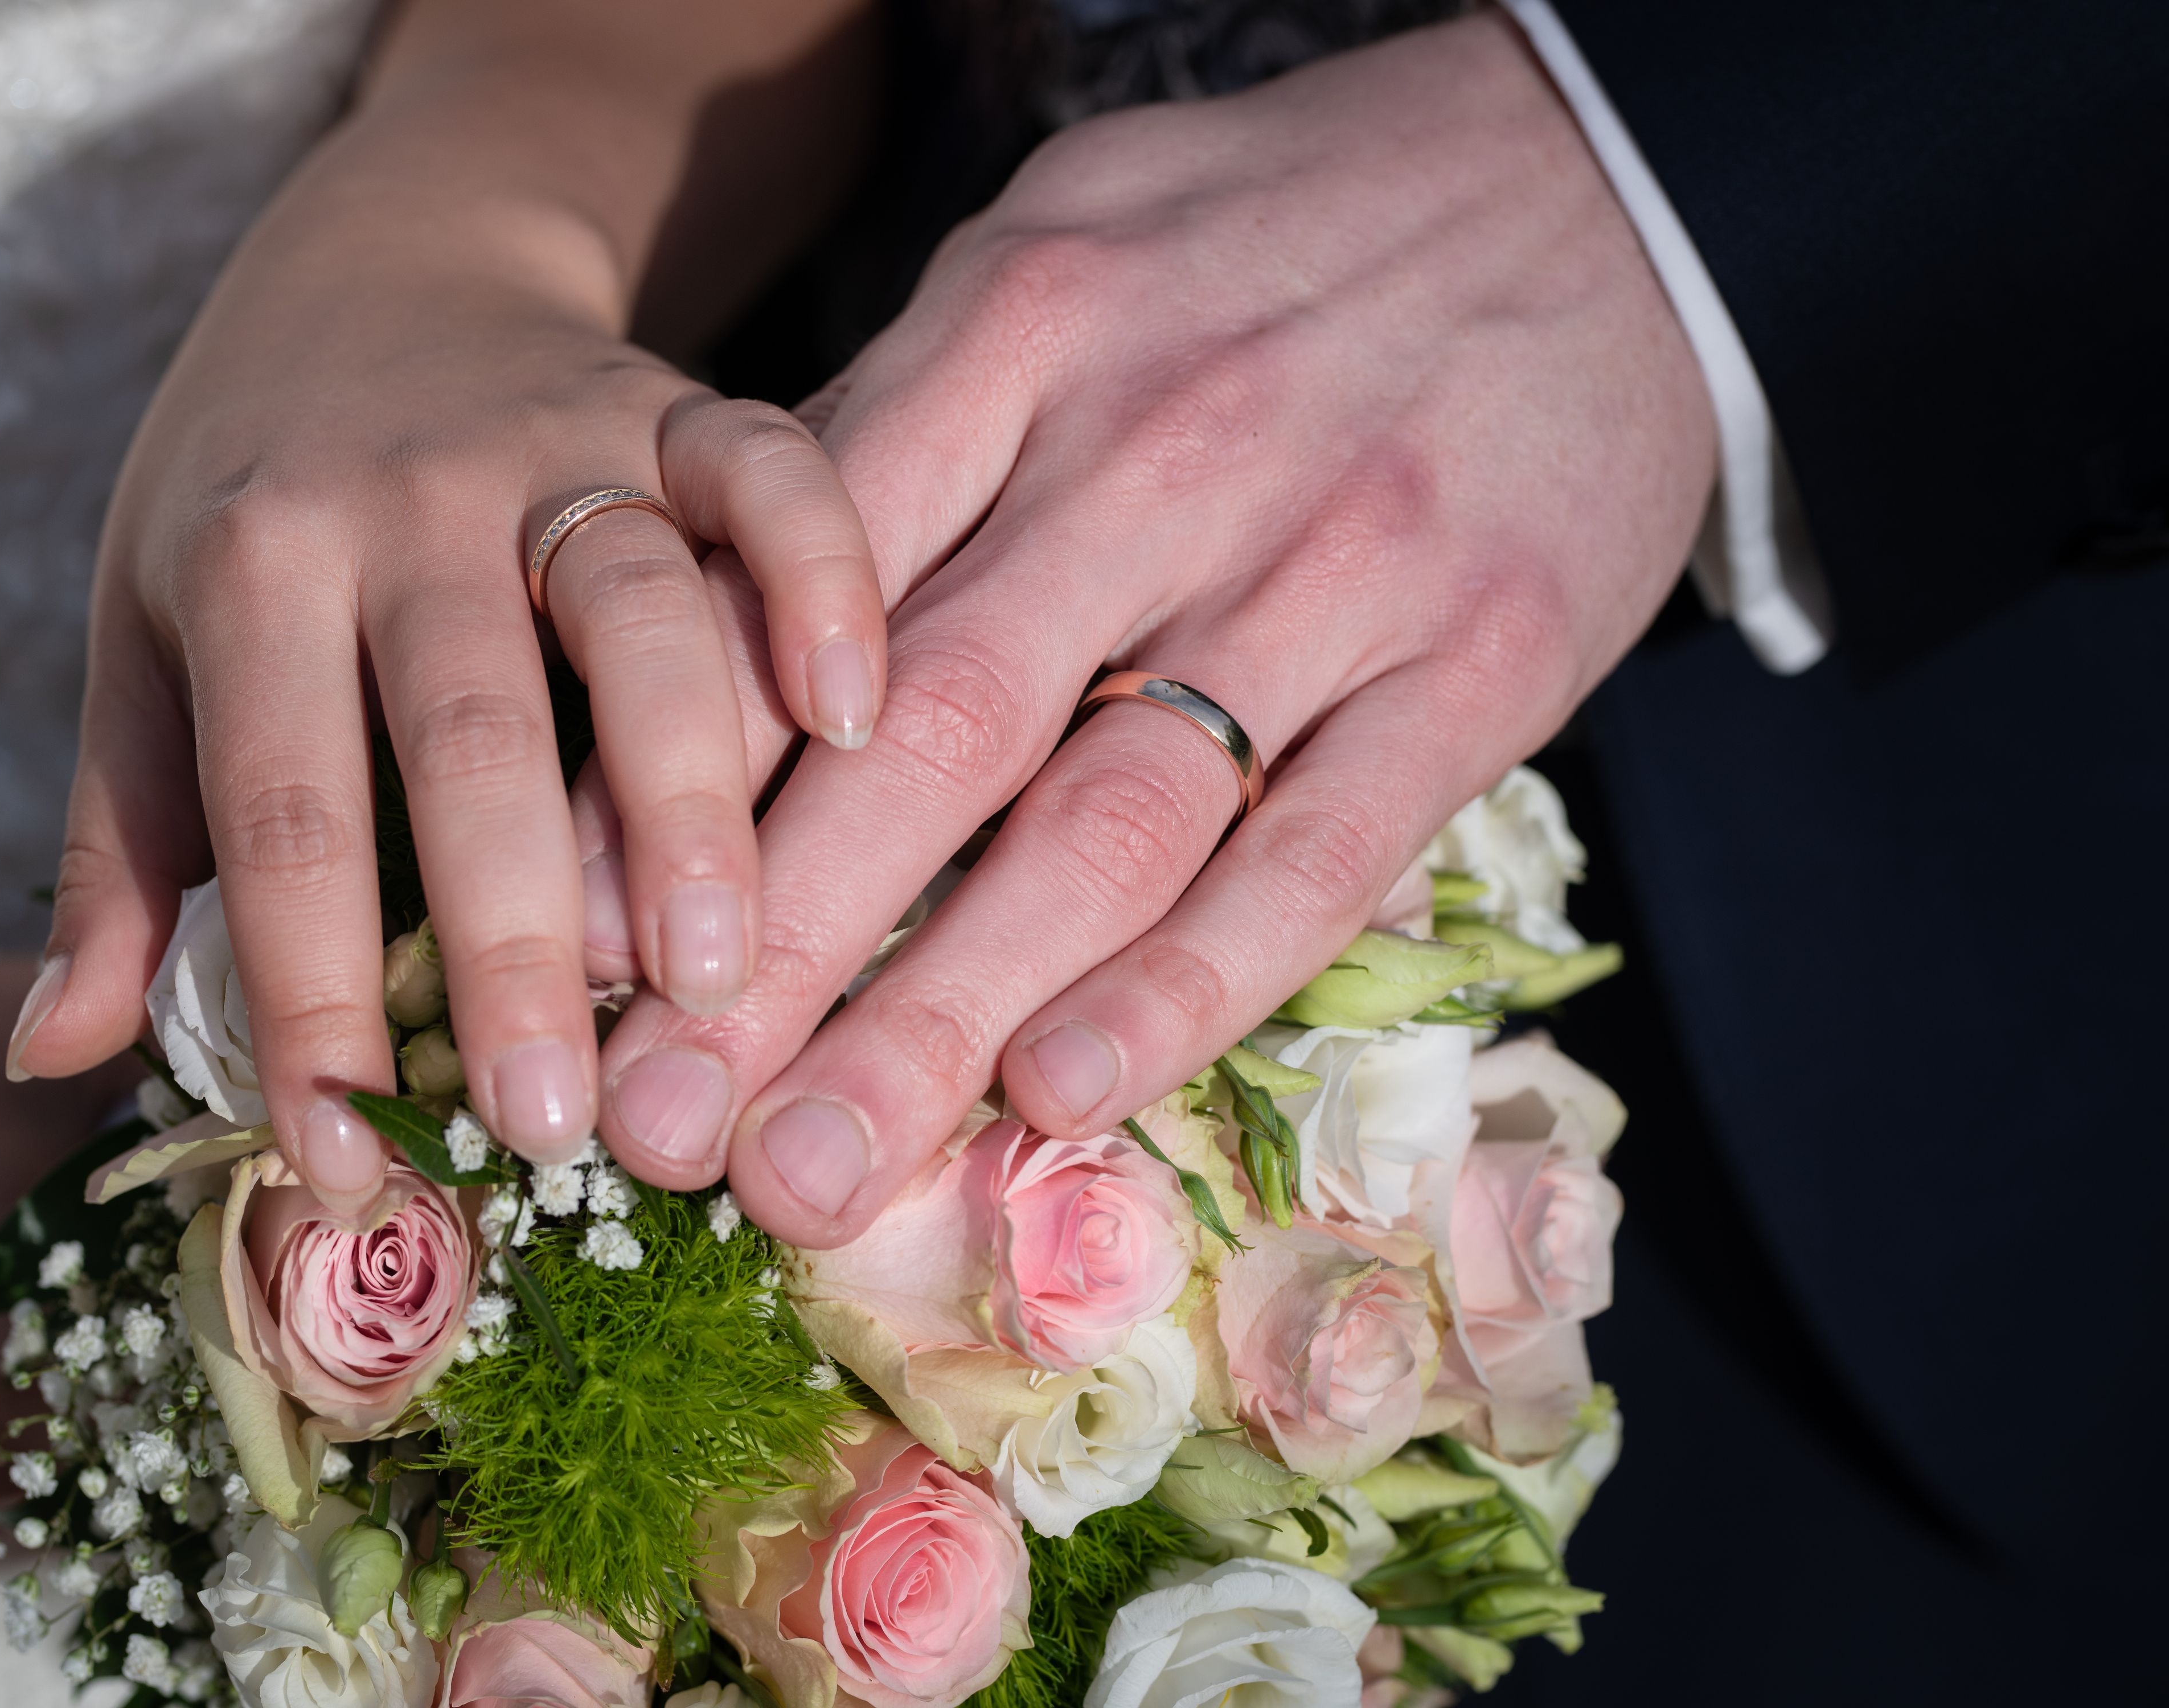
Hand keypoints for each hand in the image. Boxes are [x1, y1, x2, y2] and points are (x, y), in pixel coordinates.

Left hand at [3, 0, 884, 1212]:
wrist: (377, 258)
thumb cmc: (251, 493)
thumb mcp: (142, 640)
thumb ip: (119, 850)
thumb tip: (52, 1056)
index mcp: (250, 564)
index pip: (274, 809)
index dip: (308, 991)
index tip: (348, 1154)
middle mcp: (403, 496)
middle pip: (469, 729)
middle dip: (516, 935)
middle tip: (554, 1122)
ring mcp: (559, 438)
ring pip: (639, 615)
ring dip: (686, 798)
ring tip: (719, 973)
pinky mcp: (682, 401)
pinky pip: (774, 470)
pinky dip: (824, 578)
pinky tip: (857, 715)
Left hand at [590, 12, 1714, 1241]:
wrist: (1597, 173)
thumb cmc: (1282, 232)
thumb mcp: (1065, 243)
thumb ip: (911, 422)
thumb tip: (737, 619)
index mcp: (1029, 329)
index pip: (810, 586)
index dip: (677, 779)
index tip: (571, 939)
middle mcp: (1166, 453)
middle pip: (930, 735)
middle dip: (769, 949)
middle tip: (644, 1121)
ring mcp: (1332, 564)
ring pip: (1106, 819)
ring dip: (941, 1012)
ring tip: (808, 1173)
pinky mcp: (1481, 657)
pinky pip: (1320, 847)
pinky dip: (1193, 979)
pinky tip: (1061, 1089)